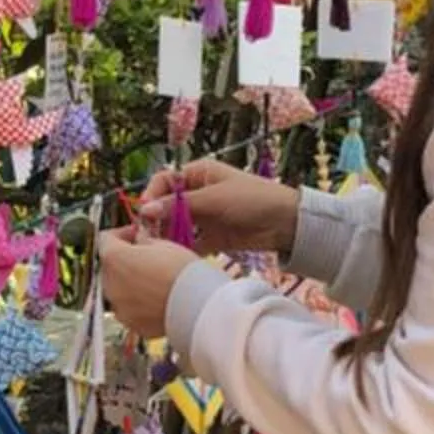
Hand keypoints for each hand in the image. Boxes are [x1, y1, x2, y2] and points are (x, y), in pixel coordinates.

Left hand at [99, 225, 201, 341]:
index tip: (136, 234)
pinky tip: (156, 300)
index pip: (105, 239)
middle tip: (146, 258)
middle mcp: (110, 284)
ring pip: (118, 289)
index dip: (121, 234)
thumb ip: (144, 241)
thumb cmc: (181, 270)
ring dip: (129, 283)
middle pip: (110, 266)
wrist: (195, 306)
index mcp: (114, 258)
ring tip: (153, 282)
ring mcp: (118, 307)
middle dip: (124, 260)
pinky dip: (137, 304)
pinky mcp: (131, 324)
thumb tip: (139, 239)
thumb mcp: (164, 245)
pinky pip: (129, 309)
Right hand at [133, 157, 298, 258]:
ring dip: (167, 237)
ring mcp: (204, 217)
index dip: (153, 195)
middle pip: (167, 206)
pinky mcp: (211, 238)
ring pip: (176, 226)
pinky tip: (175, 258)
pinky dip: (182, 250)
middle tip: (149, 237)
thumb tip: (146, 209)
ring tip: (160, 250)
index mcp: (198, 174)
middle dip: (157, 220)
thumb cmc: (253, 199)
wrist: (287, 223)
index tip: (146, 213)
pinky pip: (190, 244)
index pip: (165, 181)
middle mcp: (198, 194)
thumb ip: (181, 206)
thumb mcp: (215, 199)